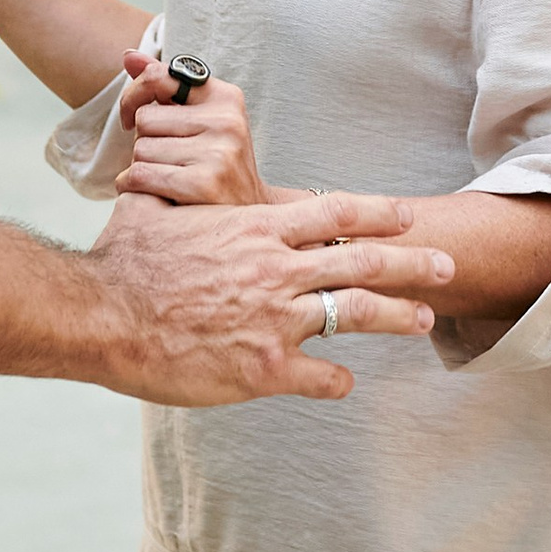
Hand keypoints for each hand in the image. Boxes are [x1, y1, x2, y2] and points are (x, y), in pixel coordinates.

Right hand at [86, 189, 452, 406]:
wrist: (103, 315)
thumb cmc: (121, 260)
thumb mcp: (151, 208)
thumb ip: (176, 196)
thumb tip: (157, 167)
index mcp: (255, 229)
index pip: (335, 212)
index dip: (378, 213)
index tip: (408, 216)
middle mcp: (275, 270)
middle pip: (362, 260)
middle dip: (412, 263)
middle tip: (447, 266)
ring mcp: (274, 320)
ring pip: (356, 314)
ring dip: (397, 317)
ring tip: (425, 321)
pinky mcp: (264, 368)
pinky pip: (320, 375)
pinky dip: (338, 380)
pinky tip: (345, 384)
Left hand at [115, 55, 271, 204]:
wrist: (248, 216)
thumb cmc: (215, 163)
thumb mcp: (200, 118)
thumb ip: (164, 86)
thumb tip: (128, 57)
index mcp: (225, 97)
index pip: (157, 76)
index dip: (133, 95)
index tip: (130, 117)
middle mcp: (226, 121)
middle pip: (144, 119)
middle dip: (143, 142)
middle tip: (165, 161)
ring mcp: (218, 153)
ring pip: (139, 150)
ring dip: (139, 169)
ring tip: (165, 180)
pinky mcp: (204, 185)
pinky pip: (139, 176)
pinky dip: (132, 187)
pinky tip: (151, 195)